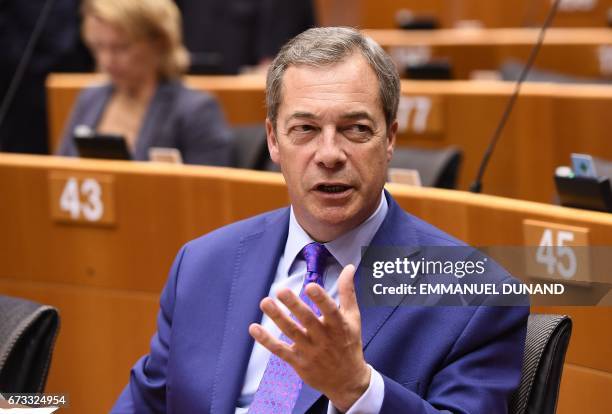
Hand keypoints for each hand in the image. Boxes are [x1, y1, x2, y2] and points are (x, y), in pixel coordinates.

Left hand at [249, 264, 369, 411]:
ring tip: (265, 302)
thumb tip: (349, 267)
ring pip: (291, 333)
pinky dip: (266, 341)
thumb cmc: (349, 343)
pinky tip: (254, 328)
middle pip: (307, 320)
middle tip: (281, 290)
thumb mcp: (353, 318)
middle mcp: (324, 338)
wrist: (347, 380)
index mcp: (338, 326)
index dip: (321, 299)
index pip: (330, 311)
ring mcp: (310, 351)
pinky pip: (280, 350)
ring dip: (277, 317)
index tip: (310, 286)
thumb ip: (348, 292)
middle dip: (294, 305)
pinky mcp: (298, 362)